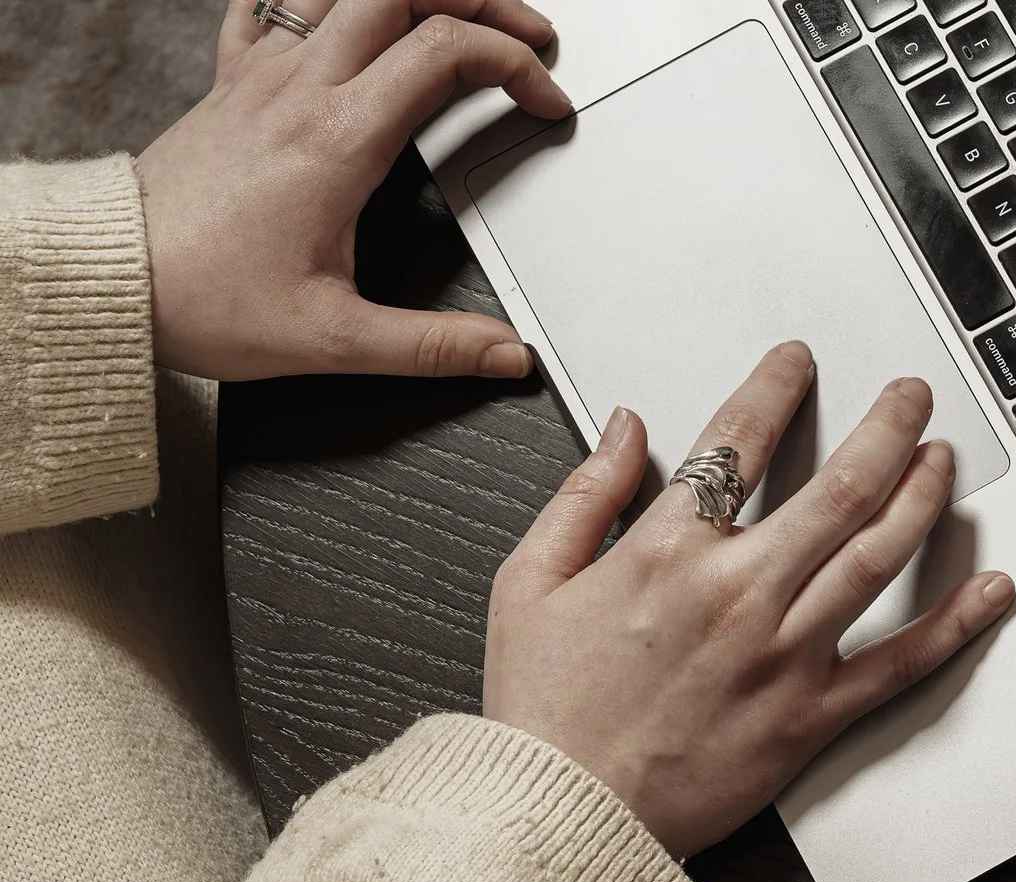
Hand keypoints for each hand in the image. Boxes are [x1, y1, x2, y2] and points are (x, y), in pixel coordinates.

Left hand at [134, 0, 572, 381]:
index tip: (545, 103)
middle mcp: (300, 91)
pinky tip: (342, 14)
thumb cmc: (203, 299)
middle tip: (522, 35)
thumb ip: (431, 346)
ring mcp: (260, 76)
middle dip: (479, 1)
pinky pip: (273, 4)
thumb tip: (506, 353)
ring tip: (452, 12)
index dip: (515, 66)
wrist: (110, 278)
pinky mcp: (230, 84)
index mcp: (338, 142)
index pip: (446, 54)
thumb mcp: (332, 339)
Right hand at [484, 345, 1015, 858]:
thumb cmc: (545, 710)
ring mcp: (784, 655)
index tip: (799, 362)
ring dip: (923, 497)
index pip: (737, 440)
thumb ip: (585, 493)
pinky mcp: (812, 716)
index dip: (777, 387)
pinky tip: (990, 588)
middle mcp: (738, 594)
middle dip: (886, 426)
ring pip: (878, 556)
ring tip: (944, 458)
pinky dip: (954, 622)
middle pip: (838, 487)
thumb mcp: (530, 580)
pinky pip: (900, 663)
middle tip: (911, 395)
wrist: (563, 815)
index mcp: (666, 552)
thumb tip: (624, 426)